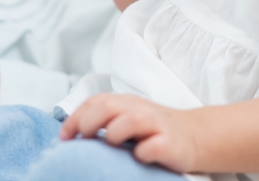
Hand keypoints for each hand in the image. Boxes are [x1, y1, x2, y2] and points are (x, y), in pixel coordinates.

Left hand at [60, 94, 200, 172]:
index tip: (63, 138)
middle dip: (88, 122)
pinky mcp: (170, 143)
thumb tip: (71, 137)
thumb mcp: (128, 118)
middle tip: (83, 140)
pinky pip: (153, 146)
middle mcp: (139, 109)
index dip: (75, 118)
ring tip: (112, 146)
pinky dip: (143, 152)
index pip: (95, 102)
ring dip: (115, 134)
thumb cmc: (153, 131)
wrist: (194, 135)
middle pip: (108, 105)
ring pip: (131, 120)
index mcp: (125, 102)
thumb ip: (105, 120)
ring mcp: (156, 124)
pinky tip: (139, 158)